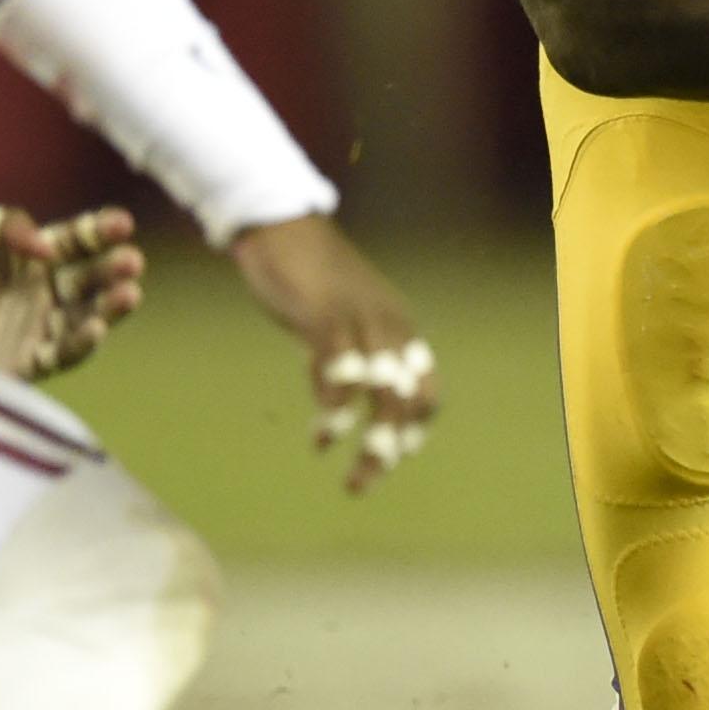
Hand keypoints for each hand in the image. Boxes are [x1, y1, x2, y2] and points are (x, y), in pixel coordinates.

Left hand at [0, 204, 144, 381]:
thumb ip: (7, 226)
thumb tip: (48, 248)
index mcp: (25, 256)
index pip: (74, 241)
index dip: (99, 231)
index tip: (121, 224)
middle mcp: (36, 293)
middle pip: (87, 279)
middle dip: (113, 268)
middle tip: (131, 260)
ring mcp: (31, 329)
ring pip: (84, 316)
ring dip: (109, 306)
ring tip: (129, 293)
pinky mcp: (20, 364)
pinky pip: (60, 354)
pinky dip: (81, 343)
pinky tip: (96, 328)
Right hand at [227, 213, 436, 493]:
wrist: (280, 226)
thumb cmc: (309, 275)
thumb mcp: (344, 315)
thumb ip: (354, 352)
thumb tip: (350, 397)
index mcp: (398, 325)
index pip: (428, 387)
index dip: (418, 425)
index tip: (399, 455)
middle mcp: (389, 325)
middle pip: (406, 400)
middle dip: (391, 448)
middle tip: (366, 483)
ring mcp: (359, 321)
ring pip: (381, 395)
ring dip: (371, 442)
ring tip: (354, 478)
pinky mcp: (326, 318)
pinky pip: (341, 374)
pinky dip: (336, 412)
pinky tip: (324, 435)